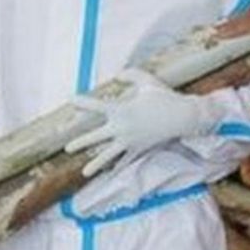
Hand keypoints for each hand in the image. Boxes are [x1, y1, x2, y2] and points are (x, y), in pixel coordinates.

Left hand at [66, 69, 219, 176]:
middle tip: (67, 148)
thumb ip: (131, 75)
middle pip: (96, 137)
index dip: (82, 102)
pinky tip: (109, 174)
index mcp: (121, 110)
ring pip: (109, 155)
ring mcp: (130, 141)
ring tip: (84, 172)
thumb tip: (118, 75)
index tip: (70, 100)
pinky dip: (118, 167)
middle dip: (80, 143)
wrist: (182, 116)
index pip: (96, 106)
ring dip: (96, 164)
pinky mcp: (140, 149)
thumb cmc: (164, 96)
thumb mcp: (147, 81)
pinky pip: (126, 159)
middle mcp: (122, 128)